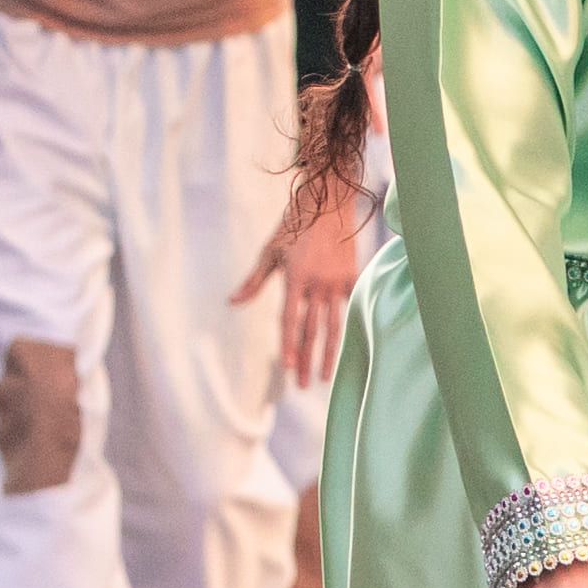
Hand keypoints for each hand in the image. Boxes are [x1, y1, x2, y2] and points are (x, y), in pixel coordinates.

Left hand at [231, 163, 364, 392]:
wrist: (330, 202)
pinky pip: (350, 308)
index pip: (291, 321)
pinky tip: (347, 347)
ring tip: (325, 376)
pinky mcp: (354, 277)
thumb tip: (232, 303)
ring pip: (334, 326)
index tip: (287, 367)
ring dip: (328, 353)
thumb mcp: (270, 252)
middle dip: (306, 359)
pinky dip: (347, 328)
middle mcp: (319, 284)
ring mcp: (339, 282)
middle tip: (303, 384)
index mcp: (296, 279)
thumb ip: (254, 282)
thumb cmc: (295, 225)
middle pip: (312, 330)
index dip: (288, 346)